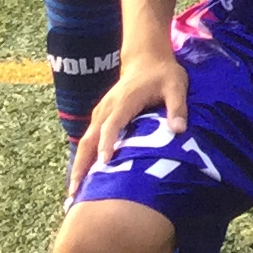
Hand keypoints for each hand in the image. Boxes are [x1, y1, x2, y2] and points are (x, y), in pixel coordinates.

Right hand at [68, 49, 188, 185]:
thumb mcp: (177, 86)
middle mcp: (106, 108)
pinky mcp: (101, 117)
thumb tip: (179, 130)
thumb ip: (178, 107)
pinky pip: (89, 140)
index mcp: (124, 101)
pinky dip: (83, 159)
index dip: (108, 143)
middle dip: (81, 165)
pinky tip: (82, 178)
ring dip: (78, 166)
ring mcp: (101, 113)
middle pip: (89, 139)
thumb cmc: (164, 74)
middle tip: (76, 192)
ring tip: (73, 193)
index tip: (104, 163)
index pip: (112, 125)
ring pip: (85, 142)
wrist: (147, 59)